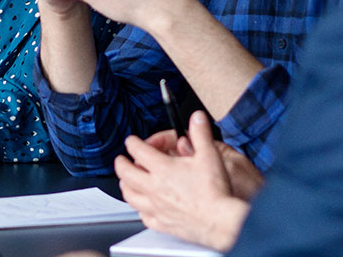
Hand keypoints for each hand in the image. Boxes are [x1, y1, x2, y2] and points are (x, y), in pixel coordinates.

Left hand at [115, 111, 249, 251]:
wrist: (222, 221)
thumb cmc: (215, 192)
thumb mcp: (210, 155)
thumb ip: (201, 134)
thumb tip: (197, 119)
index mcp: (163, 168)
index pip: (137, 150)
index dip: (132, 142)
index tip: (132, 140)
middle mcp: (154, 188)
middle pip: (126, 173)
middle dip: (121, 164)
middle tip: (121, 160)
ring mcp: (156, 207)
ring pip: (130, 196)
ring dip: (126, 186)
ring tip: (126, 182)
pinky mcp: (162, 224)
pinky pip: (143, 217)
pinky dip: (140, 210)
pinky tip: (143, 208)